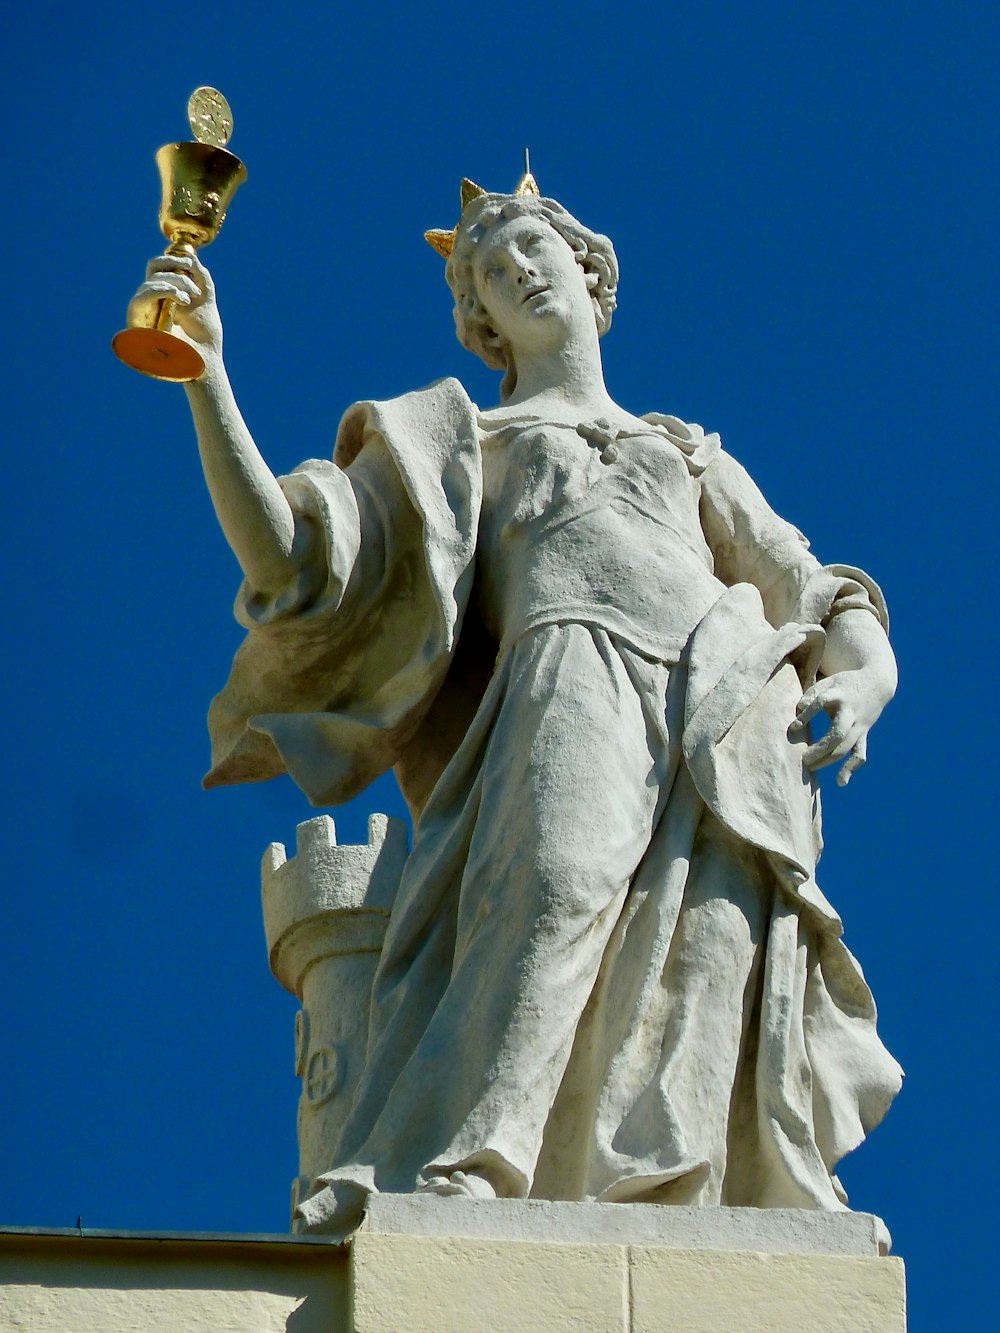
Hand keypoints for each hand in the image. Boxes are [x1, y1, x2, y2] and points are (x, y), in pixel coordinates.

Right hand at [126, 250, 222, 363]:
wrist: (206, 359)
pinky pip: (140, 299)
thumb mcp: (205, 297)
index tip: (191, 263)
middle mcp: (153, 302)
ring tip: (190, 297)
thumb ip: (199, 275)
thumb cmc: (206, 335)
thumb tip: (188, 254)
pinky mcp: (138, 326)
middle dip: (173, 263)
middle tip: (191, 274)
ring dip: (174, 282)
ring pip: (149, 282)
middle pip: (152, 267)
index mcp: (166, 295)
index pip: (160, 266)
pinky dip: (161, 291)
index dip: (174, 259)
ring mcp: (145, 313)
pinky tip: (181, 299)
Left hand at [790, 669, 889, 786]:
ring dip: (829, 760)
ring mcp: (859, 725)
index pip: (821, 703)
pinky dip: (851, 768)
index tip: (793, 728)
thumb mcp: (828, 683)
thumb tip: (798, 709)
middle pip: (838, 734)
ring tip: (810, 768)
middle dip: (820, 748)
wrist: (876, 683)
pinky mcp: (863, 734)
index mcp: (838, 695)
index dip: (807, 715)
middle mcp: (850, 713)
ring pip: (847, 747)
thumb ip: (811, 695)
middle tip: (802, 758)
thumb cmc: (843, 685)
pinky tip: (840, 782)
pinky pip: (859, 753)